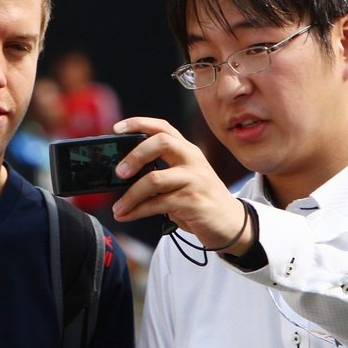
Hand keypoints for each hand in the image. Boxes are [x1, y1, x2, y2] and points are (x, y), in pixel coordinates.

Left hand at [109, 117, 252, 255]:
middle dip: (135, 156)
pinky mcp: (193, 202)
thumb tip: (122, 175)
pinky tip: (126, 215)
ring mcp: (194, 180)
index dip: (139, 123)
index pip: (163, 128)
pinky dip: (137, 211)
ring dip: (130, 195)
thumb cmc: (200, 200)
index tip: (117, 128)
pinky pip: (158, 204)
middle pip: (161, 143)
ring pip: (155, 179)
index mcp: (187, 151)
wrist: (231, 223)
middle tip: (119, 172)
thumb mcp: (182, 179)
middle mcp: (192, 160)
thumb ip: (160, 172)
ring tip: (118, 207)